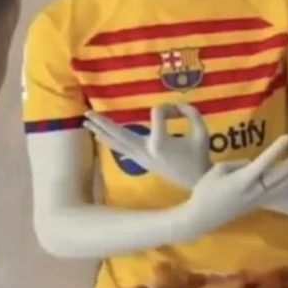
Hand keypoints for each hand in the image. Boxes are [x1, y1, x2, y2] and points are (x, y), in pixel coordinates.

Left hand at [83, 104, 210, 188]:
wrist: (196, 180)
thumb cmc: (200, 155)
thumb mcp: (202, 131)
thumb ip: (191, 113)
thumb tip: (177, 106)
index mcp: (160, 141)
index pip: (157, 113)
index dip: (169, 108)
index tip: (179, 111)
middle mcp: (146, 149)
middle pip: (119, 133)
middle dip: (103, 122)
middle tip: (87, 112)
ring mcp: (141, 157)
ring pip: (116, 143)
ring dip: (101, 131)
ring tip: (86, 122)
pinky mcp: (141, 162)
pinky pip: (121, 150)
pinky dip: (109, 141)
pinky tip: (99, 136)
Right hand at [180, 134, 287, 234]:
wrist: (202, 218)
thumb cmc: (204, 192)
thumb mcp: (216, 171)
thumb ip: (237, 164)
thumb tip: (252, 164)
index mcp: (243, 181)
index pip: (264, 162)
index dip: (276, 150)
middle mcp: (256, 190)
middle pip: (282, 174)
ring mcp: (259, 198)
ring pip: (285, 185)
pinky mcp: (259, 203)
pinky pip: (280, 192)